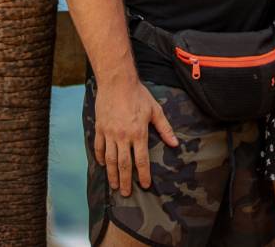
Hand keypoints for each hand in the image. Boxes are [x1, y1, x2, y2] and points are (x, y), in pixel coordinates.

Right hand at [94, 74, 178, 196]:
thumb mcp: (155, 110)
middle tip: (125, 193)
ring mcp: (110, 133)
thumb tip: (175, 143)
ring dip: (112, 174)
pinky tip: (102, 165)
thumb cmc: (138, 94)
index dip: (143, 175)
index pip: (141, 160)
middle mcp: (123, 136)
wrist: (117, 81)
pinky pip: (99, 146)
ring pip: (110, 159)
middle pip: (124, 164)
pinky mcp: (100, 127)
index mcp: (138, 133)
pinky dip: (100, 157)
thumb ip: (165, 128)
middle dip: (125, 180)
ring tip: (113, 185)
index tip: (144, 185)